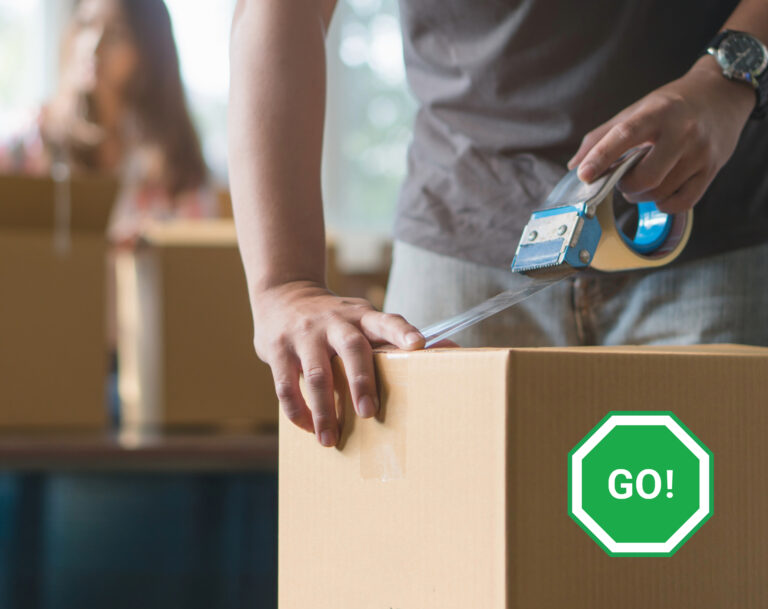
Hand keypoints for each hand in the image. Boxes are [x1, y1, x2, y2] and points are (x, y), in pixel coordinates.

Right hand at [253, 280, 424, 446]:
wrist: (283, 294)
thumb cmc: (335, 319)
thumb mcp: (362, 317)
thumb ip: (392, 337)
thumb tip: (450, 349)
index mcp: (361, 316)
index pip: (386, 321)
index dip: (402, 332)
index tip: (417, 345)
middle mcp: (334, 322)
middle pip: (352, 349)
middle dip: (361, 382)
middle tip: (369, 413)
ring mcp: (304, 334)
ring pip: (316, 374)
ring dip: (324, 410)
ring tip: (330, 438)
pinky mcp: (278, 348)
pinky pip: (286, 384)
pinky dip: (297, 410)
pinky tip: (307, 427)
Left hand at [568, 57, 754, 212]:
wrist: (722, 94)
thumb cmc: (671, 105)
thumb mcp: (635, 111)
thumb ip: (602, 137)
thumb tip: (574, 167)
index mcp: (656, 113)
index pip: (624, 136)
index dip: (601, 157)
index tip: (584, 174)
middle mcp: (682, 132)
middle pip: (645, 177)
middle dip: (626, 186)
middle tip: (623, 179)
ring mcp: (700, 153)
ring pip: (661, 192)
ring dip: (642, 196)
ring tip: (642, 181)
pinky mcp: (712, 170)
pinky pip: (682, 202)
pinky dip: (664, 204)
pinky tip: (661, 192)